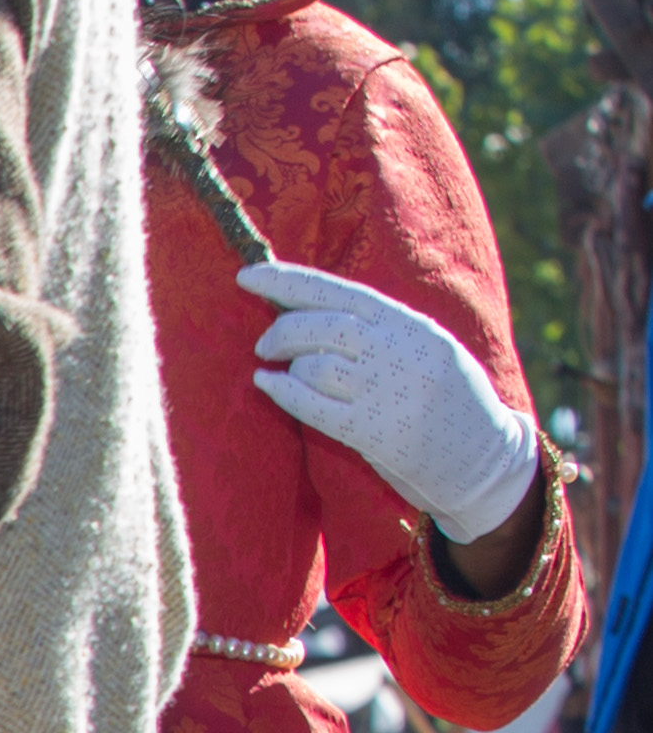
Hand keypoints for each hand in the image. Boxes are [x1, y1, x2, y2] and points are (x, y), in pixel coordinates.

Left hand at [242, 260, 541, 545]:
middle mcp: (401, 352)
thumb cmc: (445, 399)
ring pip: (313, 364)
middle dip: (281, 331)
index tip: (247, 275)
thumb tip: (305, 307)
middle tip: (264, 345)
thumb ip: (378, 328)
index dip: (289, 281)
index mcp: (412, 325)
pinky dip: (281, 391)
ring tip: (288, 373)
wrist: (485, 457)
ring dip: (290, 367)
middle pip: (320, 326)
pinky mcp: (373, 431)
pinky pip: (311, 404)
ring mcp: (388, 392)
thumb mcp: (425, 347)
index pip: (341, 292)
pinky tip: (266, 384)